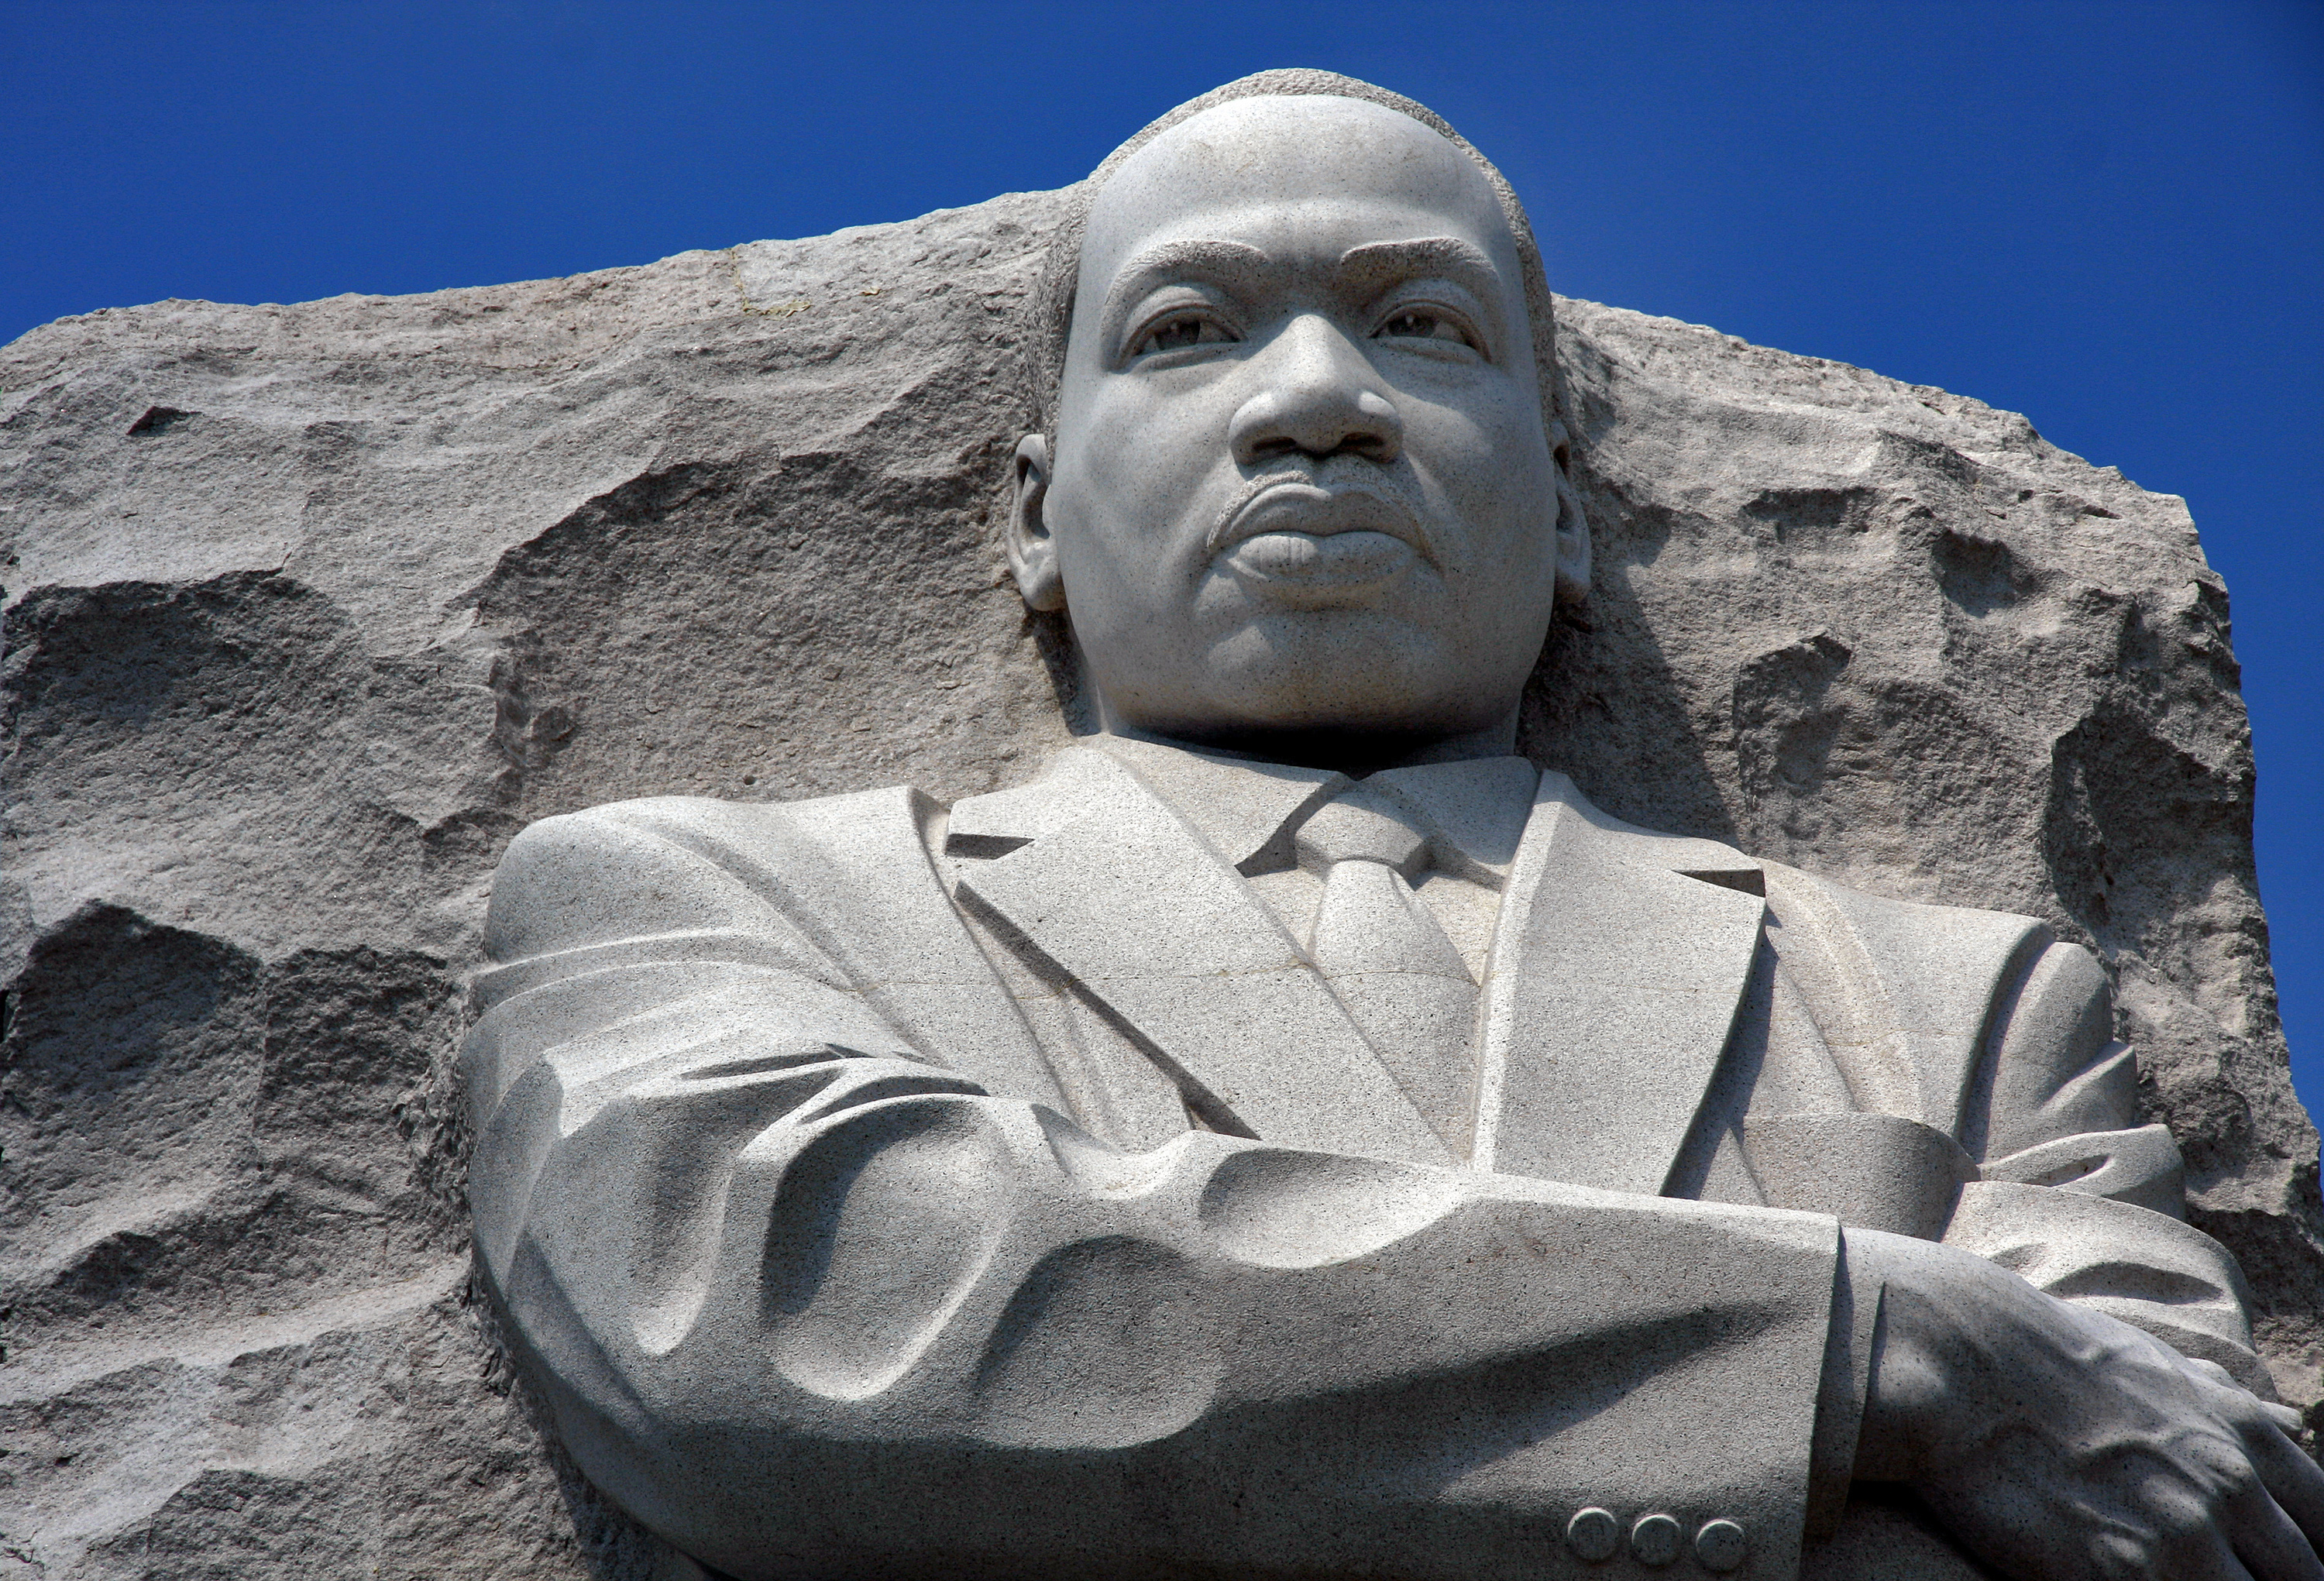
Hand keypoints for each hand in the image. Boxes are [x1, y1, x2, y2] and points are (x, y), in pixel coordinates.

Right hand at [1847, 1229, 2323, 1580]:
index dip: (2307, 1554)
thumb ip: (2224, 1401)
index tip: (2276, 1562)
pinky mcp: (2122, 1574)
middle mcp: (2230, 1487)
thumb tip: (2289, 1421)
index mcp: (2244, 1435)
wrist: (1959, 1355)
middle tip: (2201, 1570)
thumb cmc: (2042, 1350)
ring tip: (2152, 1576)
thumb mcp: (2154, 1360)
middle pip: (2299, 1578)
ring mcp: (2182, 1535)